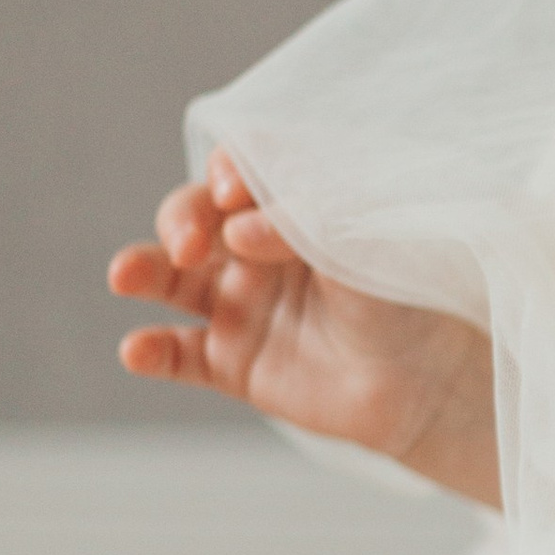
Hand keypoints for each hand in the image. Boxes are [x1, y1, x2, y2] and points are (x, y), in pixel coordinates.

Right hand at [107, 151, 502, 507]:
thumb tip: (236, 231)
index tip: (236, 188)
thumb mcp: (364, 245)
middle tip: (193, 240)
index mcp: (292, 205)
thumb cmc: (406, 297)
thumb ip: (303, 225)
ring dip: (143, 269)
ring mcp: (239, 303)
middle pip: (195, 216)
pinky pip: (177, 354)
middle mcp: (255, 248)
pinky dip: (152, 350)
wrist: (429, 383)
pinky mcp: (231, 362)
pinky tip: (136, 348)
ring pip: (171, 277)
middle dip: (183, 218)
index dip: (230, 172)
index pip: (244, 171)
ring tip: (125, 274)